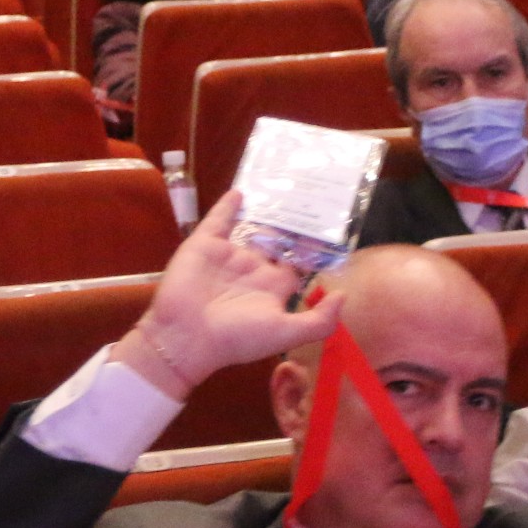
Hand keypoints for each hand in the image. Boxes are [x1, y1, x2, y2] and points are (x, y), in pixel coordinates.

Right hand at [112, 192, 343, 397]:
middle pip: (276, 242)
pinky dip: (228, 205)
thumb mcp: (285, 333)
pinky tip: (241, 191)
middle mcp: (252, 270)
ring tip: (282, 189)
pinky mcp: (205, 245)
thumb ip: (319, 320)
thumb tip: (342, 294)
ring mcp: (228, 256)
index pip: (297, 265)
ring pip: (251, 227)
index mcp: (272, 288)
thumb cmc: (237, 337)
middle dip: (291, 226)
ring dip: (264, 212)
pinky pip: (219, 219)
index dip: (312, 251)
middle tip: (309, 200)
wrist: (186, 338)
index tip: (329, 230)